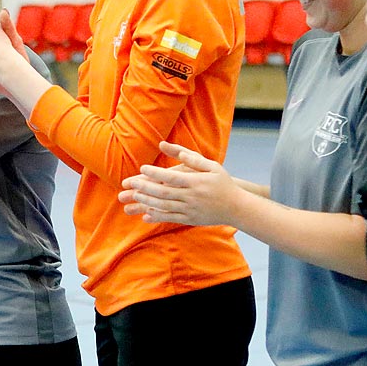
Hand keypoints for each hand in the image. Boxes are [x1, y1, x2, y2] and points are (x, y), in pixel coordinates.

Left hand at [119, 140, 245, 226]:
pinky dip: (157, 217)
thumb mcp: (211, 166)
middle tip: (129, 184)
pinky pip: (171, 219)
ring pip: (165, 206)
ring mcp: (190, 210)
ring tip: (134, 197)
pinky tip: (145, 215)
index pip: (172, 177)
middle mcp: (192, 196)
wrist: (237, 208)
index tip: (142, 168)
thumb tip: (166, 146)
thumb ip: (190, 157)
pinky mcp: (190, 219)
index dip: (156, 173)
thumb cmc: (223, 183)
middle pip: (164, 192)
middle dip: (145, 188)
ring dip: (147, 202)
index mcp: (196, 182)